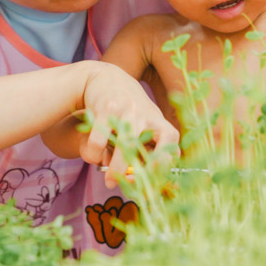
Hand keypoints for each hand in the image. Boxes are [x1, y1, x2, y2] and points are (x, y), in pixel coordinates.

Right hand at [81, 63, 179, 187]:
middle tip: (128, 186)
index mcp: (159, 123)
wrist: (104, 78)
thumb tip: (137, 182)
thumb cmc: (127, 111)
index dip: (163, 167)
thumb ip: (144, 151)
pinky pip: (99, 140)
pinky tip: (93, 156)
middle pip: (148, 151)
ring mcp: (127, 110)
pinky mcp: (107, 108)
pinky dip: (94, 154)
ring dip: (116, 169)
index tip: (151, 182)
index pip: (172, 146)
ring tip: (109, 181)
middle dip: (137, 175)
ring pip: (124, 146)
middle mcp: (146, 116)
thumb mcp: (143, 126)